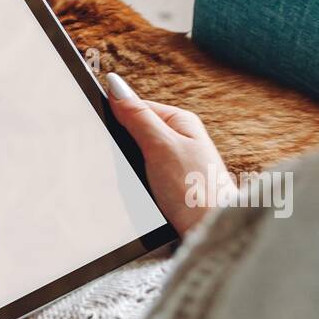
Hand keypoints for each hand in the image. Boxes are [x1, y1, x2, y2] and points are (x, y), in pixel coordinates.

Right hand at [107, 72, 234, 236]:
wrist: (212, 232)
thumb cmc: (195, 189)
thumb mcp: (160, 146)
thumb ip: (137, 116)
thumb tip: (115, 85)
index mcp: (180, 121)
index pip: (137, 107)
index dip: (117, 118)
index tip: (106, 132)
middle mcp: (180, 139)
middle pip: (136, 133)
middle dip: (125, 148)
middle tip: (130, 165)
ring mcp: (176, 163)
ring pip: (138, 158)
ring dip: (131, 169)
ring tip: (142, 184)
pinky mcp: (172, 185)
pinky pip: (144, 177)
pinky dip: (138, 184)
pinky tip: (143, 194)